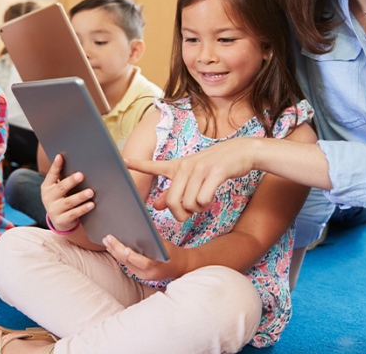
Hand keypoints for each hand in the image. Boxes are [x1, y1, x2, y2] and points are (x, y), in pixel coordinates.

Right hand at [40, 154, 94, 232]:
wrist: (60, 220)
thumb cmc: (62, 198)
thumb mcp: (58, 188)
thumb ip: (63, 177)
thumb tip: (78, 162)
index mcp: (47, 186)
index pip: (51, 174)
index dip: (56, 166)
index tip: (60, 156)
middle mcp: (48, 198)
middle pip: (61, 188)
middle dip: (71, 181)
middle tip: (81, 175)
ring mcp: (54, 210)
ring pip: (69, 202)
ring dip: (80, 196)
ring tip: (91, 191)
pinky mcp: (61, 220)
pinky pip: (74, 214)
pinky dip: (83, 209)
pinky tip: (91, 204)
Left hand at [102, 234, 184, 281]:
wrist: (180, 267)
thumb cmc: (172, 252)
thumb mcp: (164, 245)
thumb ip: (152, 240)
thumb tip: (136, 228)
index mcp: (157, 265)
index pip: (144, 262)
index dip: (133, 256)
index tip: (124, 248)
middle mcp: (149, 273)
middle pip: (130, 262)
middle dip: (117, 250)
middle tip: (108, 238)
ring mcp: (143, 276)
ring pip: (126, 264)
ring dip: (114, 252)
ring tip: (106, 241)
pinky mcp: (140, 275)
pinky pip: (127, 265)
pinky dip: (119, 256)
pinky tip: (112, 248)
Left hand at [125, 137, 255, 220]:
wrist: (241, 152)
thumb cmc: (216, 166)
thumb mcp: (192, 176)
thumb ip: (174, 192)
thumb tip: (156, 206)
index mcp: (178, 166)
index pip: (155, 166)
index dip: (138, 164)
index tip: (124, 160)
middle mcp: (186, 166)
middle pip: (173, 202)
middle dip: (181, 214)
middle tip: (189, 212)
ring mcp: (200, 169)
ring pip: (189, 203)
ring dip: (197, 209)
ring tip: (204, 200)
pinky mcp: (215, 172)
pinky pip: (203, 199)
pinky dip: (207, 204)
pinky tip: (212, 196)